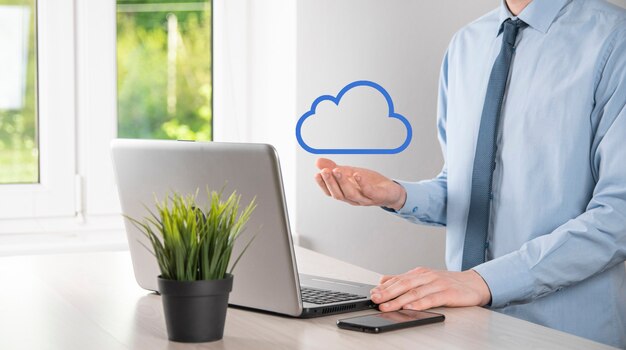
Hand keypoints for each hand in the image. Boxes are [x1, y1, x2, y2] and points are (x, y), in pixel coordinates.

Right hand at [314, 158, 406, 209]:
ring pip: (351, 194)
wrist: (390, 191)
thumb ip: (334, 168)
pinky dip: (362, 184)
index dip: (323, 184)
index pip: (330, 192)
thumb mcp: (350, 172)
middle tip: (325, 171)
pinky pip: (369, 192)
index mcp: (345, 194)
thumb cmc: (369, 183)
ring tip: (337, 171)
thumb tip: (318, 161)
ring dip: (343, 183)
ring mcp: (365, 199)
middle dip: (330, 183)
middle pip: (338, 194)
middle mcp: (353, 199)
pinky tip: (357, 175)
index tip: (317, 174)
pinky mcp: (377, 197)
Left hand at [370, 267, 491, 311]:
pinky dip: (419, 304)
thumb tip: (383, 280)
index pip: (398, 279)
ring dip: (399, 300)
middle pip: (404, 284)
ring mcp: (437, 284)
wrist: (474, 283)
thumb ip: (405, 280)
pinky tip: (410, 308)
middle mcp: (427, 276)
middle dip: (388, 293)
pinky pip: (431, 299)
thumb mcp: (424, 279)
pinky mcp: (448, 293)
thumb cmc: (448, 283)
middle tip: (376, 299)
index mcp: (419, 273)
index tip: (372, 294)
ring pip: (415, 292)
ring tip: (387, 306)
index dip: (384, 287)